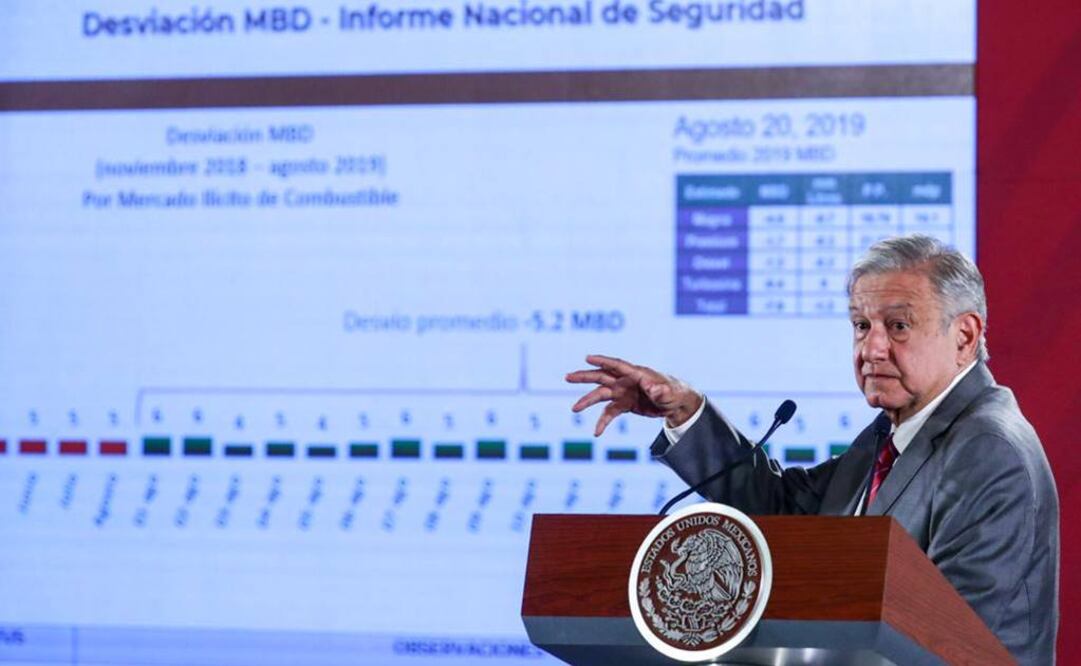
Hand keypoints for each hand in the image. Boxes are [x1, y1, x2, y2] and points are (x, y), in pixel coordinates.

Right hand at [565, 354, 702, 435]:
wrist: (677, 404)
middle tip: (568, 377)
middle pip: (602, 377)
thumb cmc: (675, 393)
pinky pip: (610, 412)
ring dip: (588, 400)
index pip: (617, 365)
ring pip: (601, 395)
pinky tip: (597, 432)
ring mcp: (624, 393)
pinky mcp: (625, 404)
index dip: (603, 361)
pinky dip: (603, 421)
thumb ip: (661, 390)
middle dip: (585, 376)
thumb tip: (655, 389)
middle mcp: (626, 381)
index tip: (588, 358)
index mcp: (637, 374)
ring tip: (574, 408)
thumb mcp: (669, 392)